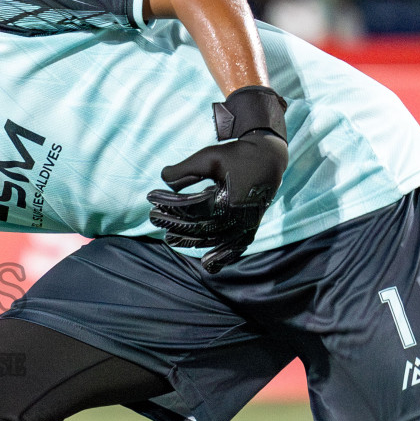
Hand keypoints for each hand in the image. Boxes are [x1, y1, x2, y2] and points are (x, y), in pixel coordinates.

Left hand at [147, 86, 288, 272]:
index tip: (150, 197)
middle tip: (153, 218)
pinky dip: (222, 257)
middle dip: (173, 224)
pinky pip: (235, 248)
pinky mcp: (251, 228)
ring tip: (169, 238)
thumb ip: (185, 169)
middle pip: (199, 227)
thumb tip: (162, 178)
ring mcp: (246, 225)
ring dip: (190, 242)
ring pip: (214, 240)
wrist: (269, 158)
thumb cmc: (237, 155)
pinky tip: (208, 265)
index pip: (190, 208)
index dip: (168, 204)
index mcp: (227, 199)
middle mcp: (238, 217)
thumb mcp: (209, 157)